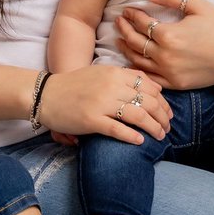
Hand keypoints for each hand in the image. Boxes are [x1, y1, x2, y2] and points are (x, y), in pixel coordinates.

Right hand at [39, 67, 171, 144]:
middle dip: (162, 116)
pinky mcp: (91, 120)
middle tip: (167, 127)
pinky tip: (140, 142)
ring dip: (153, 127)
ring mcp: (101, 103)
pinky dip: (132, 136)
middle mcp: (110, 86)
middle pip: (147, 101)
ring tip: (160, 136)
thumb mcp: (101, 72)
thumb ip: (125, 76)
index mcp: (114, 73)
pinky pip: (118, 129)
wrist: (45, 94)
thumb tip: (152, 86)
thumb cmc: (74, 85)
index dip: (162, 101)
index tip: (168, 112)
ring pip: (137, 115)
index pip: (148, 86)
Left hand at [117, 0, 213, 89]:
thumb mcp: (197, 4)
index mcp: (169, 34)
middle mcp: (165, 55)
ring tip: (119, 40)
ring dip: (125, 49)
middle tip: (118, 22)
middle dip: (124, 30)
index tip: (127, 10)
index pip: (142, 24)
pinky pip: (150, 77)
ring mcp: (169, 72)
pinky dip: (138, 69)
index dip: (132, 15)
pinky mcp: (175, 84)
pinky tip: (132, 62)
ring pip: (138, 61)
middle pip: (135, 42)